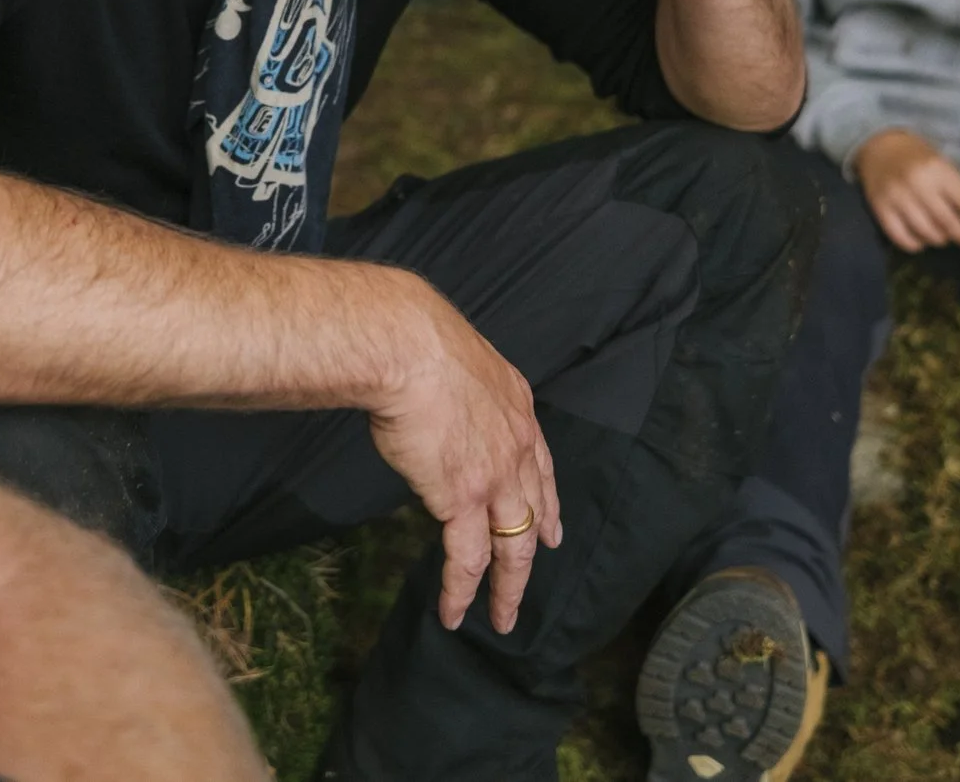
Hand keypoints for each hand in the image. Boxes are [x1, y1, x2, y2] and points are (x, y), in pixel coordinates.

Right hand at [366, 282, 562, 634]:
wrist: (406, 345)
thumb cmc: (414, 341)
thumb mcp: (457, 361)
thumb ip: (459, 391)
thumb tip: (435, 402)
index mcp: (516, 408)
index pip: (541, 467)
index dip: (547, 503)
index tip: (552, 530)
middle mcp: (516, 445)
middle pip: (534, 513)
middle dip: (532, 554)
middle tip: (529, 582)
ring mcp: (495, 476)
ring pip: (511, 547)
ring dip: (506, 588)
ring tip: (503, 618)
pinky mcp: (463, 498)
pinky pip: (466, 559)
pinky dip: (462, 590)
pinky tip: (455, 612)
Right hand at [854, 129, 959, 252]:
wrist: (880, 149)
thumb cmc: (918, 159)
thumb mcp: (943, 166)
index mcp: (937, 169)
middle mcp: (917, 183)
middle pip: (948, 222)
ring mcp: (897, 198)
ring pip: (927, 234)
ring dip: (940, 240)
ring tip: (942, 235)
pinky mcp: (880, 210)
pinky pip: (903, 239)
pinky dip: (917, 245)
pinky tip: (921, 237)